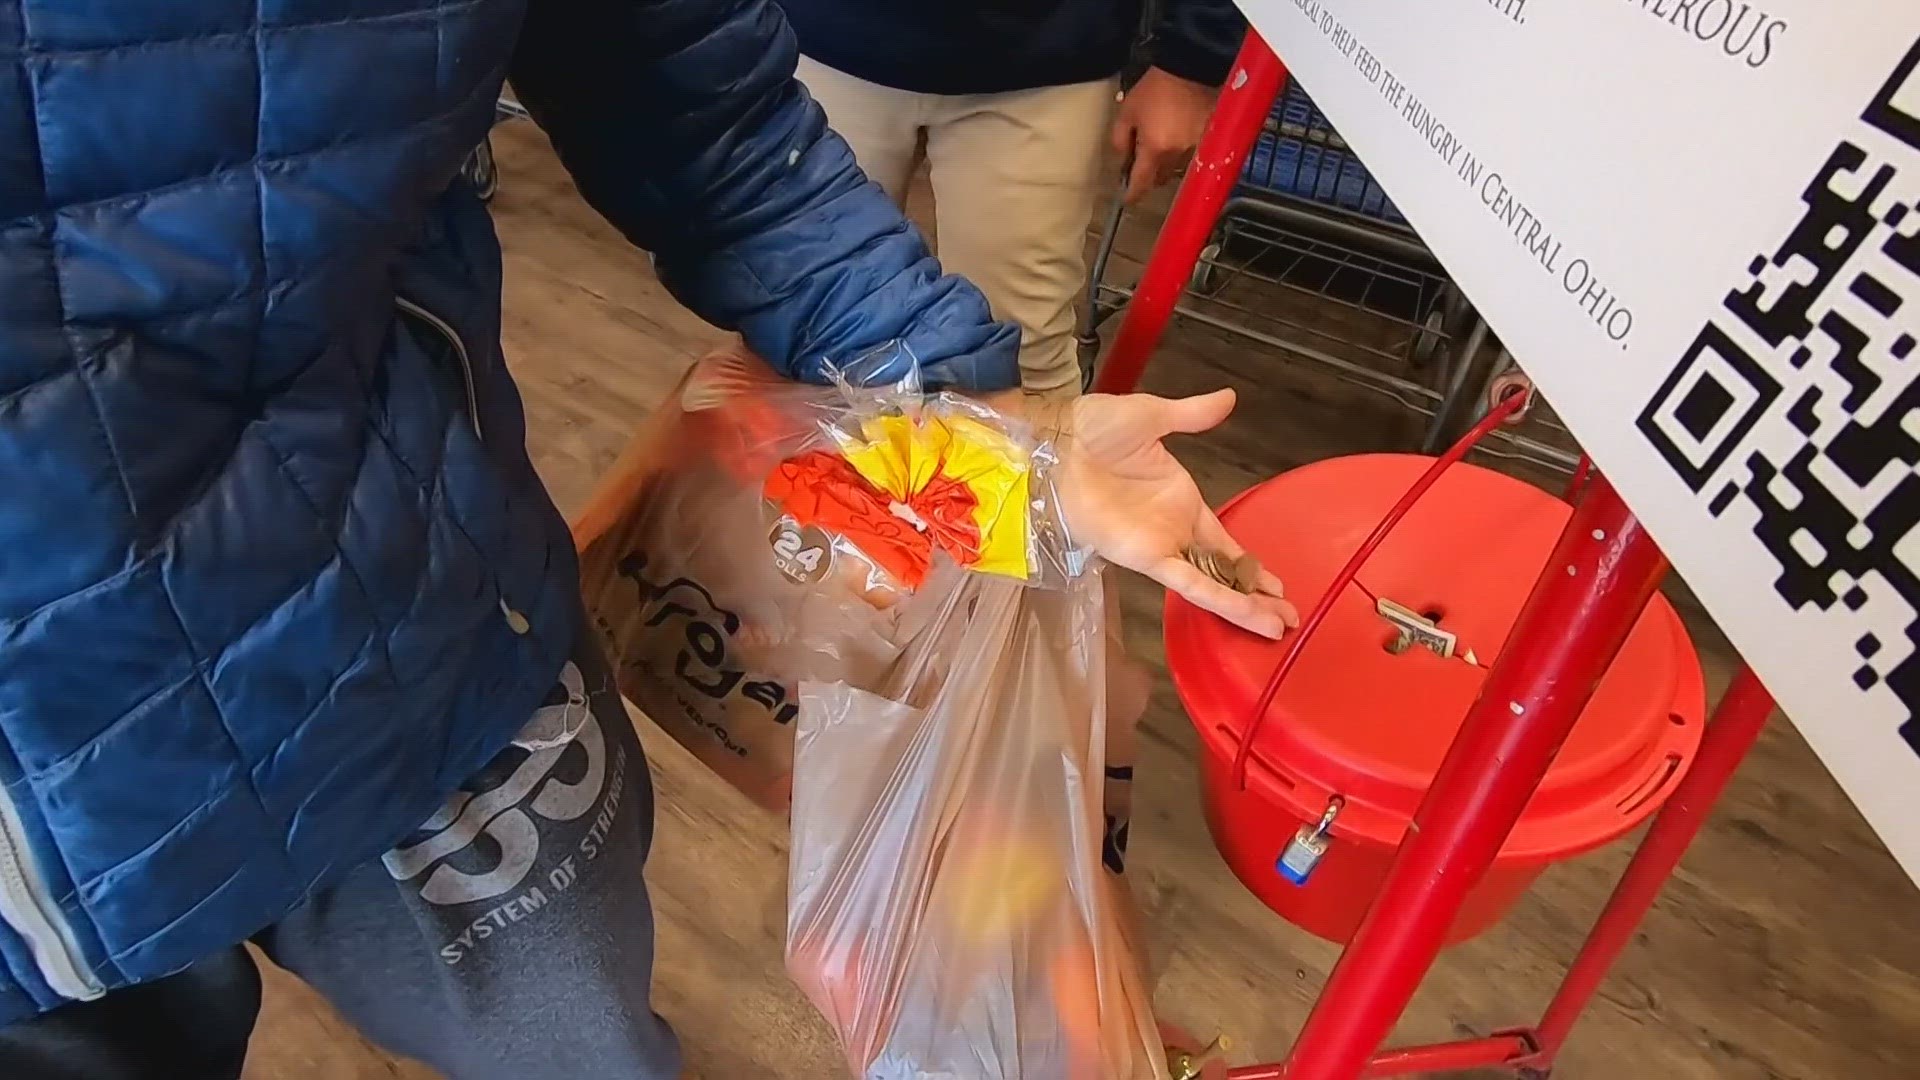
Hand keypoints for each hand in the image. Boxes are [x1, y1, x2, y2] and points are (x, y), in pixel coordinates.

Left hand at [1056, 390, 1298, 637]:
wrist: (1058, 444)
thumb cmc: (1095, 429)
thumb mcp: (1152, 415)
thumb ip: (1191, 415)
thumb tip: (1229, 398)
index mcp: (1181, 500)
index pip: (1223, 541)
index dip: (1248, 563)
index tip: (1275, 584)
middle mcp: (1174, 530)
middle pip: (1223, 572)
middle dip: (1256, 594)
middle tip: (1290, 618)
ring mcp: (1160, 546)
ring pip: (1212, 585)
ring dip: (1245, 606)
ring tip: (1280, 628)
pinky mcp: (1145, 558)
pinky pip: (1189, 584)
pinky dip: (1218, 599)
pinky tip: (1246, 613)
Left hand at [1110, 67, 1216, 204]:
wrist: (1190, 65)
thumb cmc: (1155, 87)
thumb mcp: (1127, 110)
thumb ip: (1120, 138)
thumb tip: (1123, 157)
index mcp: (1155, 149)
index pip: (1142, 183)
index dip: (1133, 195)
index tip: (1127, 200)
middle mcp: (1177, 153)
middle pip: (1161, 177)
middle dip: (1150, 175)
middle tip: (1140, 162)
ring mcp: (1196, 145)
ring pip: (1177, 165)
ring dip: (1166, 161)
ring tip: (1159, 141)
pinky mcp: (1208, 135)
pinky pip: (1192, 149)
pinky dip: (1181, 146)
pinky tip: (1176, 130)